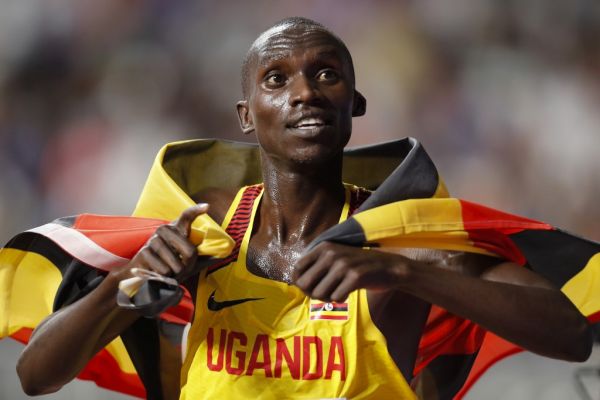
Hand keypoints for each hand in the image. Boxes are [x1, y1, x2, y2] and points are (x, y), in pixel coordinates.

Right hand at [118, 203, 208, 281]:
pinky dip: (164, 277)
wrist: (146, 275)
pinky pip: (164, 271)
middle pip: (190, 251)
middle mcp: (165, 230)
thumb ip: (204, 256)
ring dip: (175, 273)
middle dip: (189, 265)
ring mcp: (153, 240)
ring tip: (169, 270)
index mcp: (177, 228)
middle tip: (182, 268)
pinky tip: (158, 272)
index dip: (196, 211)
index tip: (206, 207)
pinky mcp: (144, 252)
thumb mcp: (188, 260)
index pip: (187, 216)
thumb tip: (224, 253)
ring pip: (176, 264)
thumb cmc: (172, 265)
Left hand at [292, 242, 409, 301]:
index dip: (300, 282)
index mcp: (323, 247)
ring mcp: (343, 264)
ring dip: (327, 298)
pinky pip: (336, 298)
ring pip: (319, 293)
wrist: (388, 267)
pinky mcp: (355, 277)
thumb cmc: (358, 265)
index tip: (310, 288)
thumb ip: (316, 266)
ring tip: (338, 291)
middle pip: (305, 283)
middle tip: (325, 293)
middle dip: (312, 293)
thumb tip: (297, 283)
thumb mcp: (335, 257)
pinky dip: (341, 299)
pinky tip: (349, 291)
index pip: (297, 269)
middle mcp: (330, 253)